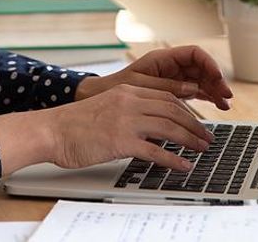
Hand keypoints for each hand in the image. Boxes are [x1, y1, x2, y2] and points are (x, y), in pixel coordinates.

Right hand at [48, 83, 213, 170]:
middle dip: (194, 124)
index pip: (165, 96)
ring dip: (190, 139)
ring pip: (170, 127)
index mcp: (125, 91)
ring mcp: (126, 121)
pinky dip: (174, 159)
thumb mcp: (104, 107)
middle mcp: (129, 102)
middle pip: (172, 110)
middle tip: (206, 136)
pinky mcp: (121, 141)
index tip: (195, 120)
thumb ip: (126, 110)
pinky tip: (183, 166)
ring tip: (202, 148)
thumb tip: (147, 126)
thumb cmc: (72, 124)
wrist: (51, 130)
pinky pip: (156, 151)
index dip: (185, 109)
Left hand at [75, 46, 232, 109]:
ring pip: (200, 80)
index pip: (194, 53)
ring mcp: (172, 78)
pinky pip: (194, 91)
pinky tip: (216, 106)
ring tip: (225, 105)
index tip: (217, 78)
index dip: (209, 64)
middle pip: (201, 68)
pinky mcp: (171, 92)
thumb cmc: (115, 88)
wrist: (99, 98)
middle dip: (215, 80)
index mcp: (162, 59)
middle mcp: (170, 66)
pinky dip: (206, 98)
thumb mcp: (140, 86)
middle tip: (226, 97)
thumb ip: (167, 87)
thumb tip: (193, 88)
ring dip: (214, 90)